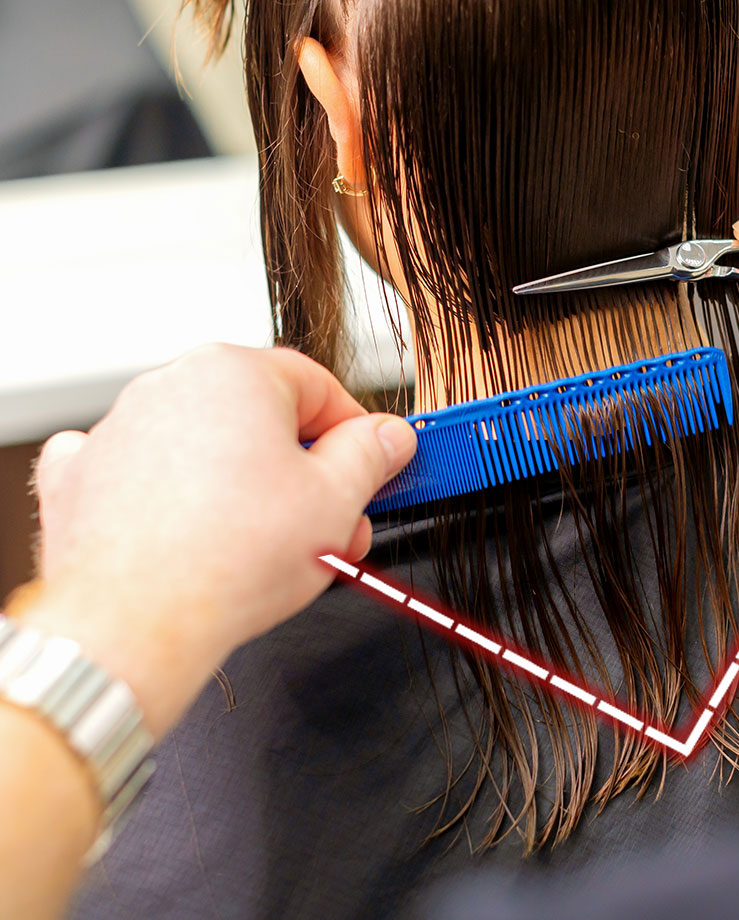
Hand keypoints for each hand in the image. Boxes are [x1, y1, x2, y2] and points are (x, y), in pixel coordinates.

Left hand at [20, 345, 416, 734]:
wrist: (134, 624)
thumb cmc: (225, 561)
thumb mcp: (336, 501)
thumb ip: (371, 455)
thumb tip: (387, 437)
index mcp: (234, 373)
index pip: (318, 386)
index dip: (355, 432)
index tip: (372, 464)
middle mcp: (170, 386)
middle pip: (261, 418)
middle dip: (305, 472)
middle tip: (333, 522)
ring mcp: (119, 430)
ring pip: (207, 446)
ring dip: (247, 486)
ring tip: (275, 547)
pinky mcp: (82, 477)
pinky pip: (141, 470)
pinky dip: (170, 493)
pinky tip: (192, 525)